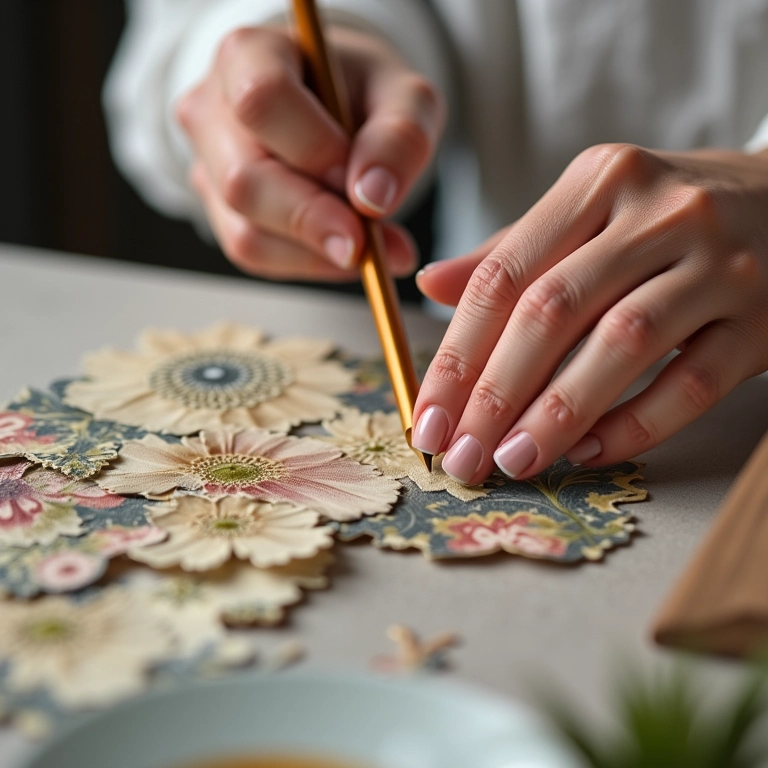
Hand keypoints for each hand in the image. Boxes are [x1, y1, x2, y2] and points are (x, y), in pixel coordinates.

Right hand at [176, 25, 443, 280]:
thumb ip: (400, 137)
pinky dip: (311, 263)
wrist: (333, 107)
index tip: (364, 185)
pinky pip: (257, 255)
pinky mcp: (220, 214)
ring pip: (246, 232)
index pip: (261, 101)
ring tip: (375, 248)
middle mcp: (211, 111)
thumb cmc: (362, 93)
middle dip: (315, 220)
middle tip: (371, 244)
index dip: (316, 151)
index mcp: (248, 54)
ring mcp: (208, 167)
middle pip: (244, 181)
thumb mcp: (404, 97)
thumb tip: (373, 199)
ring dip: (318, 252)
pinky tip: (349, 251)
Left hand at [413, 144, 767, 481]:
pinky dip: (636, 424)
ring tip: (512, 462)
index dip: (456, 356)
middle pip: (552, 311)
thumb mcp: (589, 211)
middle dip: (494, 395)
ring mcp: (718, 262)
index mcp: (598, 181)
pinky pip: (692, 381)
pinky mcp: (763, 317)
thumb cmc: (668, 217)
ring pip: (621, 344)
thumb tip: (430, 285)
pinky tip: (588, 453)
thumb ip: (512, 251)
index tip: (426, 420)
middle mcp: (658, 212)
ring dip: (557, 414)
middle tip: (459, 456)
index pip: (504, 276)